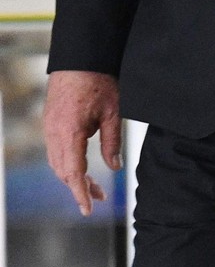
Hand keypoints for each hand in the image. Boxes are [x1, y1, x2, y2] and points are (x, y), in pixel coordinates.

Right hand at [43, 71, 121, 215]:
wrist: (79, 58)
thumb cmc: (98, 81)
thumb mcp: (113, 112)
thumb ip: (112, 142)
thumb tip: (114, 167)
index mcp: (70, 132)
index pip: (73, 172)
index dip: (81, 193)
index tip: (88, 209)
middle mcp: (54, 134)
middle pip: (63, 172)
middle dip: (80, 188)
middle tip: (100, 198)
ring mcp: (49, 129)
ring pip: (57, 163)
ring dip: (73, 177)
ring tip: (93, 186)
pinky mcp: (50, 124)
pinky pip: (55, 151)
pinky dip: (67, 163)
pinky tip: (81, 166)